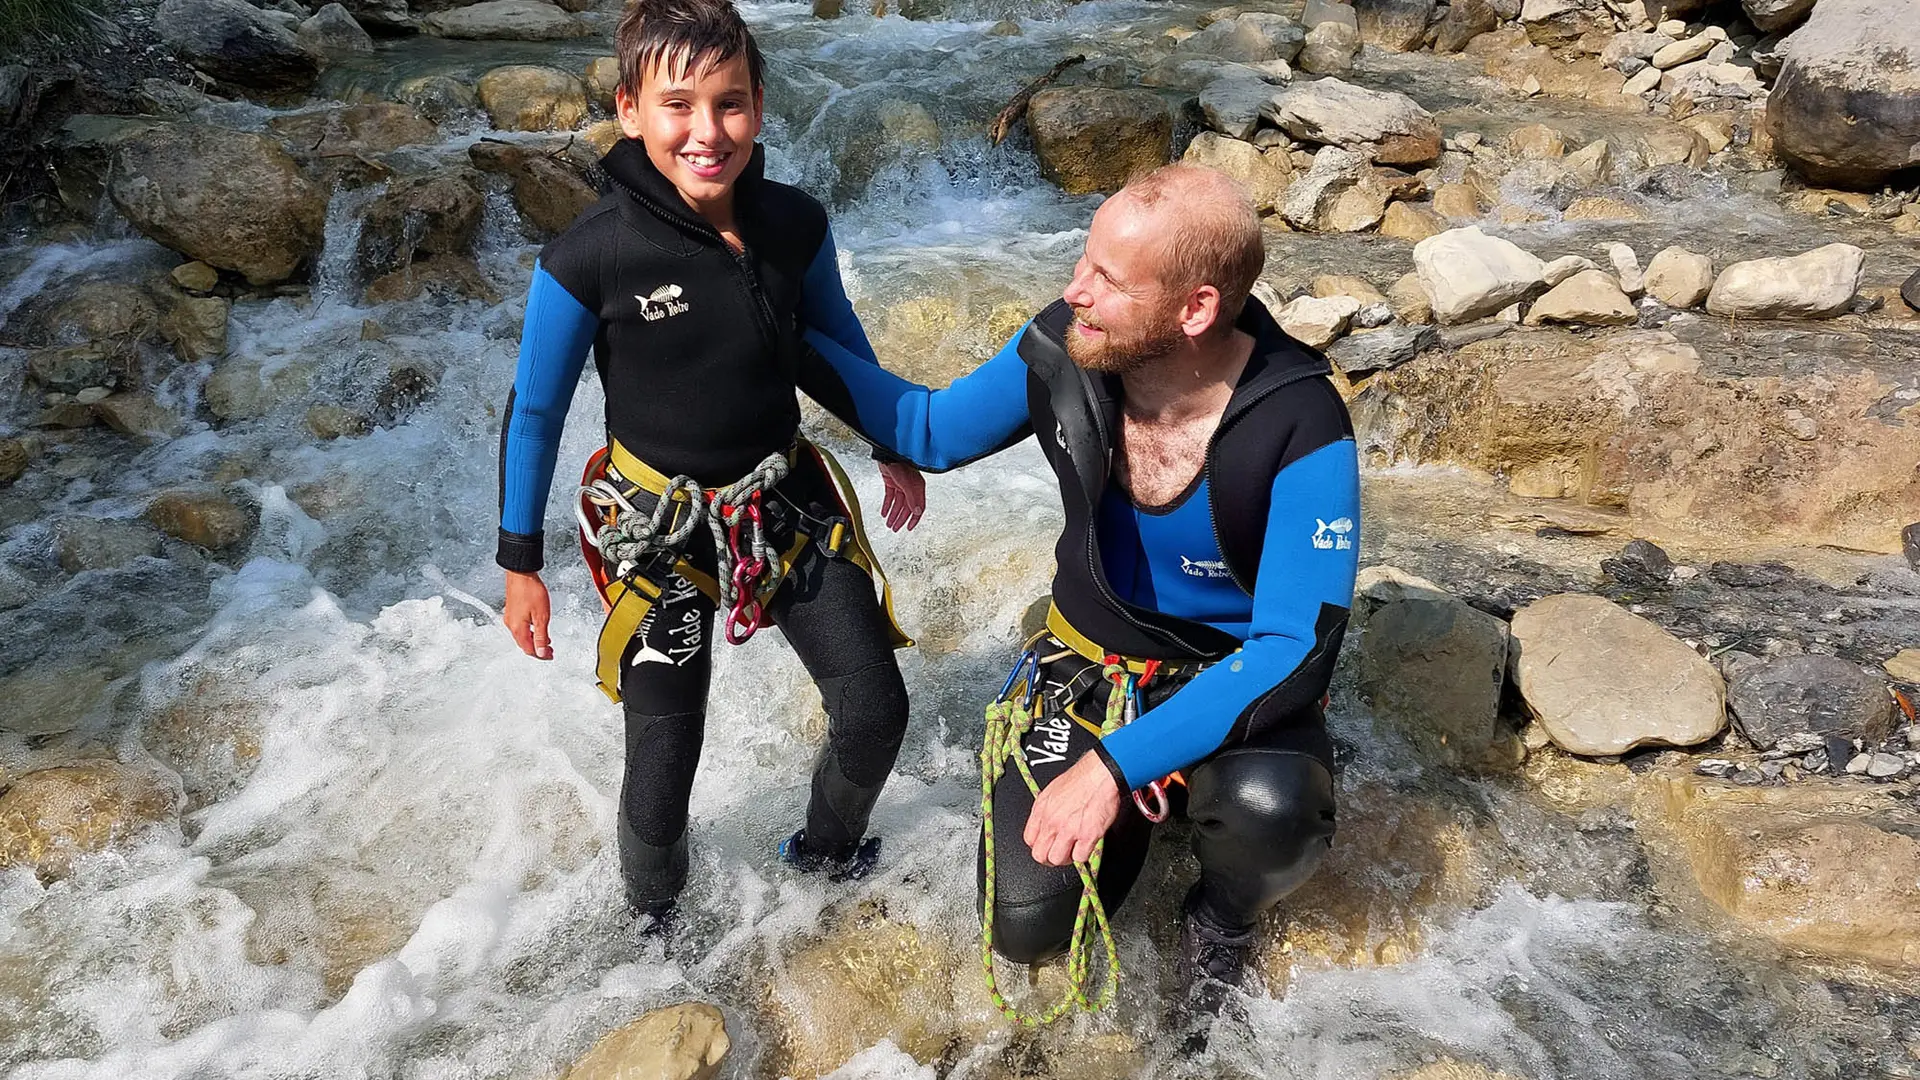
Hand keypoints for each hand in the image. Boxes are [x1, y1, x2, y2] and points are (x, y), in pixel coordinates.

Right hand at [504, 570, 552, 658]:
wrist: (521, 573)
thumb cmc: (531, 591)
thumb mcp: (541, 617)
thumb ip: (541, 636)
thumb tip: (542, 653)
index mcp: (518, 628)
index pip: (529, 649)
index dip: (541, 655)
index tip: (550, 655)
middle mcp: (511, 625)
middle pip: (524, 644)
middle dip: (537, 649)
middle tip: (549, 650)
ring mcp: (510, 617)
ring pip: (522, 636)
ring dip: (533, 640)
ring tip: (546, 640)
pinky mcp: (512, 610)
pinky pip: (520, 627)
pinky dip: (529, 631)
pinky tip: (536, 628)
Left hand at [877, 460, 925, 531]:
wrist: (888, 452)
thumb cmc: (901, 463)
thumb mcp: (908, 484)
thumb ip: (913, 498)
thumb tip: (917, 512)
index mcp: (918, 488)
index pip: (918, 508)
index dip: (914, 519)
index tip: (909, 528)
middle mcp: (910, 487)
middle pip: (906, 508)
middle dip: (900, 519)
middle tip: (895, 528)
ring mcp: (901, 485)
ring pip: (897, 504)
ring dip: (893, 514)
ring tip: (888, 523)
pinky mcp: (891, 481)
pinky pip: (889, 497)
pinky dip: (886, 505)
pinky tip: (884, 512)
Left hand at [1024, 751, 1122, 866]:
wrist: (1101, 774)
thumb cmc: (1082, 778)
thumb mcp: (1053, 791)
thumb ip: (1047, 810)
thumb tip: (1046, 824)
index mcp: (1042, 809)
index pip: (1029, 839)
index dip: (1039, 846)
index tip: (1047, 845)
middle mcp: (1052, 821)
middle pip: (1040, 855)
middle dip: (1049, 858)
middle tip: (1059, 853)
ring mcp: (1069, 830)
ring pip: (1057, 859)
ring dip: (1066, 858)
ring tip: (1073, 850)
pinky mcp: (1087, 835)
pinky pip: (1080, 857)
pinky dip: (1084, 854)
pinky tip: (1087, 845)